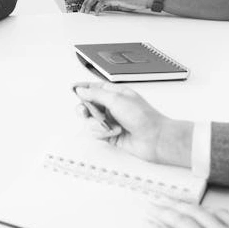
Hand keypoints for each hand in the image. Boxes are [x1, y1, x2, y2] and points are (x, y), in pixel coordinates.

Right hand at [73, 82, 192, 166]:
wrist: (155, 139)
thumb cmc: (143, 117)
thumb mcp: (116, 99)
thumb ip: (95, 94)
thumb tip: (80, 90)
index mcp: (115, 93)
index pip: (93, 88)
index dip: (82, 89)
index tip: (73, 90)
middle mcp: (112, 106)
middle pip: (87, 105)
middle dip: (85, 109)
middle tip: (85, 112)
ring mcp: (111, 120)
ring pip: (90, 121)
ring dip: (98, 124)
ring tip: (110, 126)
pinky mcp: (110, 134)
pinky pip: (96, 133)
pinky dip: (103, 133)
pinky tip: (114, 133)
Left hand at [80, 0, 149, 14]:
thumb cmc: (133, 2)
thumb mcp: (119, 4)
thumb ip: (110, 6)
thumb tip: (102, 11)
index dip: (87, 1)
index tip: (84, 9)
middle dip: (85, 3)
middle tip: (81, 12)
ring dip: (89, 5)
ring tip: (86, 13)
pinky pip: (104, 2)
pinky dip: (98, 8)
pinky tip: (96, 13)